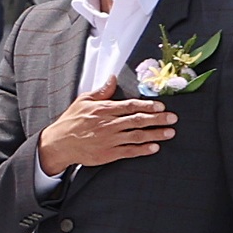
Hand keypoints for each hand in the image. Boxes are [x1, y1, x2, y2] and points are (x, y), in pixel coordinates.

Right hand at [38, 75, 174, 175]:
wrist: (59, 144)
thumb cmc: (71, 121)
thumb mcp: (83, 101)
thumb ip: (102, 91)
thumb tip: (113, 78)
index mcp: (104, 109)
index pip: (130, 106)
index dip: (147, 106)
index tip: (161, 106)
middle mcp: (109, 124)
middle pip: (138, 120)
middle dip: (158, 119)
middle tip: (173, 118)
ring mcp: (110, 140)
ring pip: (137, 136)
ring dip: (155, 134)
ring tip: (169, 132)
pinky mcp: (108, 153)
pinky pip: (130, 151)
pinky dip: (143, 150)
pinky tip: (154, 147)